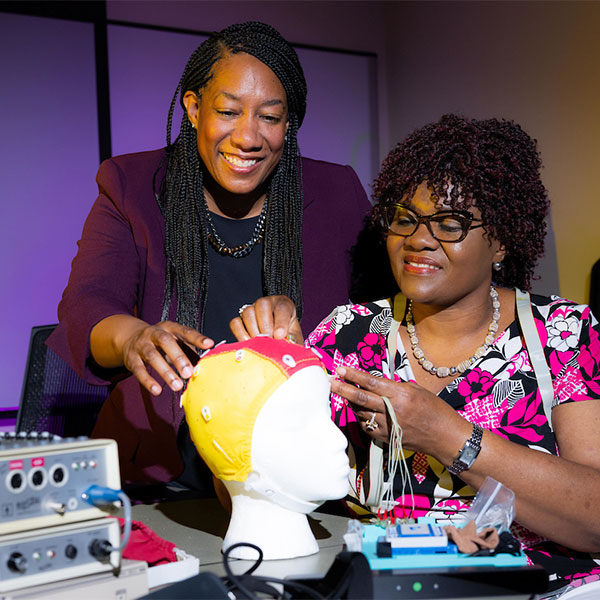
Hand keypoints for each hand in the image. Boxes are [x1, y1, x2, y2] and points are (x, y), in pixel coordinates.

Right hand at [91, 315, 213, 395]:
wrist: (129, 337)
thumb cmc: (159, 341)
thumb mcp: (174, 339)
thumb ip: (188, 349)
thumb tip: (204, 363)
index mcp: (169, 328)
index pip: (185, 331)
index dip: (197, 338)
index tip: (209, 344)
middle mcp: (154, 333)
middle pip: (166, 342)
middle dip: (178, 357)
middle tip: (189, 372)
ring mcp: (141, 345)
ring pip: (152, 357)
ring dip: (165, 372)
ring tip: (177, 385)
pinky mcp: (131, 358)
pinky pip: (139, 370)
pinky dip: (148, 381)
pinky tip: (157, 390)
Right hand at [229, 295, 303, 343]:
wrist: (277, 342)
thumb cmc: (288, 339)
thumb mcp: (294, 340)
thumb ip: (293, 343)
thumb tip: (287, 350)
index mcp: (284, 305)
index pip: (282, 307)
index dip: (281, 322)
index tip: (279, 336)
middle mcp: (267, 303)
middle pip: (262, 304)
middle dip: (265, 326)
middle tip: (269, 341)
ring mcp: (252, 309)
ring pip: (248, 312)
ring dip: (254, 331)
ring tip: (261, 344)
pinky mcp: (240, 319)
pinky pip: (235, 323)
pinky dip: (241, 334)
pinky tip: (250, 343)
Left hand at [331, 366, 466, 456]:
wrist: (446, 437)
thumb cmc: (434, 409)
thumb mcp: (416, 390)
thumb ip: (393, 387)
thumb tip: (372, 384)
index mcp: (401, 394)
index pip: (371, 383)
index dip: (354, 375)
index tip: (340, 369)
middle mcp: (393, 410)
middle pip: (361, 399)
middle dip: (342, 389)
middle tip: (329, 381)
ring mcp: (388, 426)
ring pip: (361, 413)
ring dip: (352, 403)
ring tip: (347, 393)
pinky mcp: (387, 438)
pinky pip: (367, 425)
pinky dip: (362, 417)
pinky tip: (362, 410)